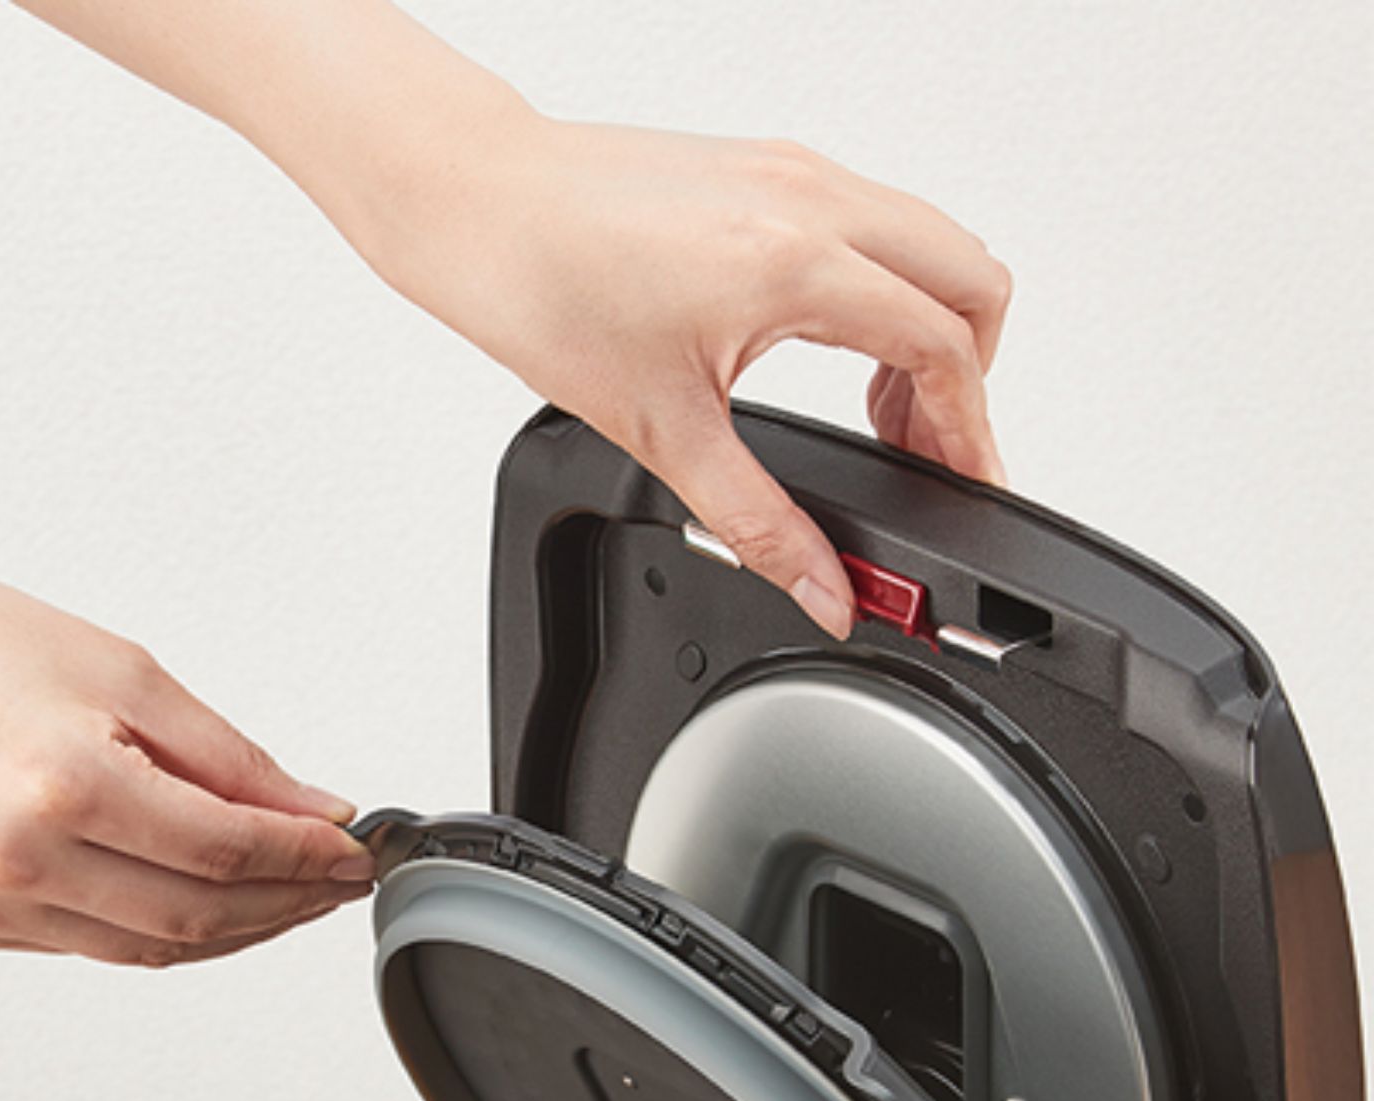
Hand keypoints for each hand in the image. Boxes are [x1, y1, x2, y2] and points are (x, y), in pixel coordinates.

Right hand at [0, 538, 372, 964]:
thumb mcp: (121, 673)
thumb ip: (226, 758)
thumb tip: (314, 812)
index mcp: (61, 785)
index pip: (227, 851)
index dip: (307, 858)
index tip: (355, 850)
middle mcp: (17, 860)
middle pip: (197, 918)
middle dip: (285, 904)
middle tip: (336, 881)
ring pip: (151, 951)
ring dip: (234, 931)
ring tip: (287, 896)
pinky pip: (94, 944)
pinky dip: (160, 930)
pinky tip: (202, 900)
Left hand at [358, 117, 1011, 637]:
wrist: (478, 204)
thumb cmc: (545, 290)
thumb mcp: (663, 433)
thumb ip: (759, 523)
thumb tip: (822, 587)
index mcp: (795, 261)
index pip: (941, 347)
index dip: (968, 431)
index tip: (965, 483)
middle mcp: (811, 198)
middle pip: (971, 282)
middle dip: (968, 378)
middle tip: (924, 455)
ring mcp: (794, 170)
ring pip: (931, 241)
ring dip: (931, 327)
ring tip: (881, 415)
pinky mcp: (768, 163)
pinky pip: (874, 221)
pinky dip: (886, 286)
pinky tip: (835, 348)